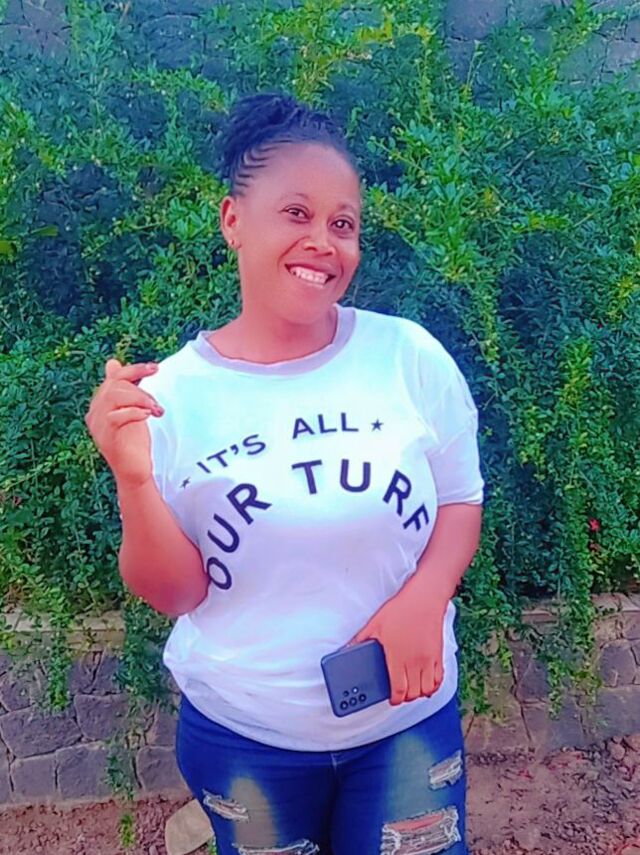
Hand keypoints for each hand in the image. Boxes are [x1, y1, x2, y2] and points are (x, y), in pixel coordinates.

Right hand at [85, 358, 162, 488]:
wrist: (133, 472)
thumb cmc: (133, 443)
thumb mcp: (130, 411)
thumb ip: (124, 391)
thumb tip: (112, 363)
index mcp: (100, 405)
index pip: (114, 379)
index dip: (134, 370)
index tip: (155, 368)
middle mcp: (95, 413)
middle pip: (114, 384)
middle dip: (140, 385)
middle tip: (157, 397)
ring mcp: (99, 425)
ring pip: (115, 395)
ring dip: (140, 398)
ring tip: (155, 409)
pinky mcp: (108, 436)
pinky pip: (116, 416)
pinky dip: (134, 412)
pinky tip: (147, 416)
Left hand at [350, 586, 445, 705]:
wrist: (424, 598)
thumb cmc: (400, 609)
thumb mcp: (375, 624)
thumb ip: (361, 640)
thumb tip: (348, 649)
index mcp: (397, 657)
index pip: (399, 689)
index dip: (395, 699)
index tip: (392, 700)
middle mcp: (415, 662)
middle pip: (414, 692)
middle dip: (406, 698)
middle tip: (399, 694)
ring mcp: (429, 659)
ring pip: (427, 688)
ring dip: (419, 693)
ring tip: (412, 690)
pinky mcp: (438, 654)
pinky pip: (439, 679)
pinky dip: (434, 686)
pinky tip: (427, 684)